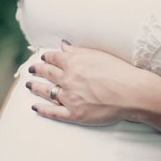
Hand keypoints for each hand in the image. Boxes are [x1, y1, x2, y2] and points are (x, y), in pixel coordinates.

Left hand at [26, 40, 140, 125]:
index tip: (43, 58)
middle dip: (37, 70)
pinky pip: (53, 112)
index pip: (54, 58)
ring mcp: (70, 98)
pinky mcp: (75, 114)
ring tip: (29, 85)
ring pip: (47, 92)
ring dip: (36, 87)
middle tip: (31, 69)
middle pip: (47, 73)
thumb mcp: (98, 54)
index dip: (47, 58)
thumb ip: (77, 51)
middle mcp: (68, 79)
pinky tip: (35, 107)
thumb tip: (62, 46)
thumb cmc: (119, 71)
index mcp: (73, 63)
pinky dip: (43, 109)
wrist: (132, 93)